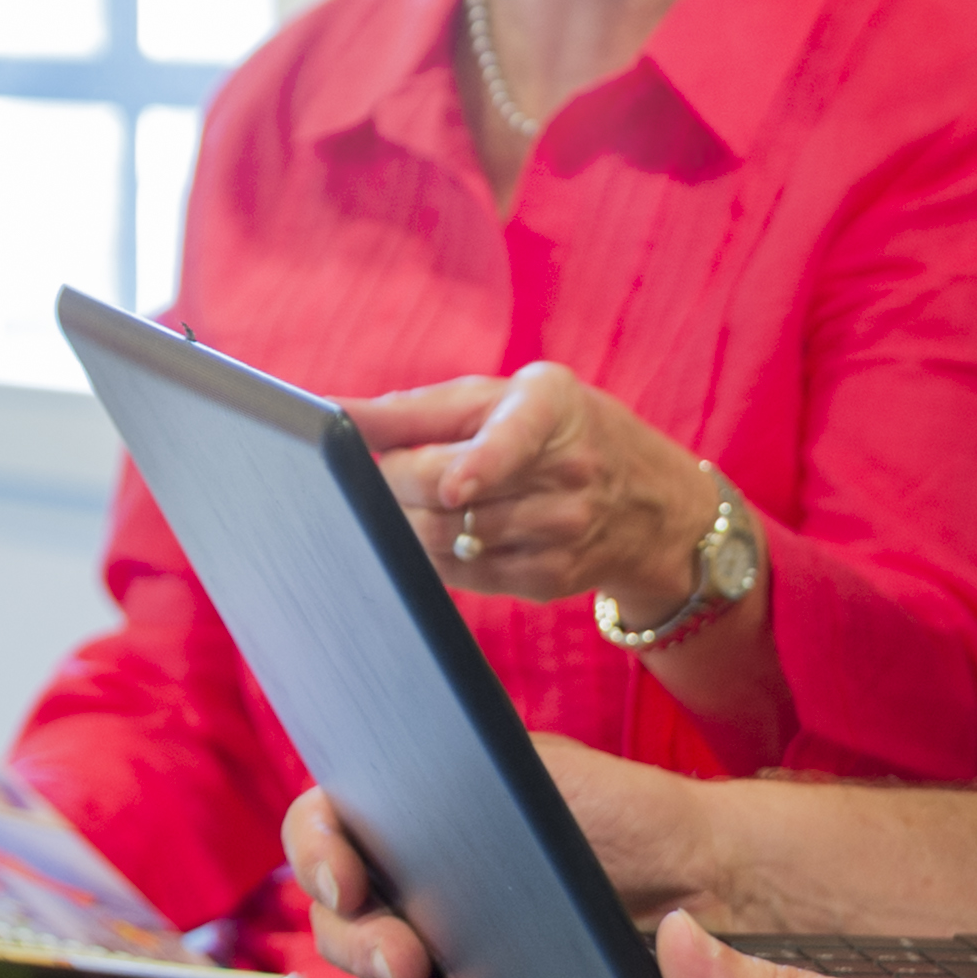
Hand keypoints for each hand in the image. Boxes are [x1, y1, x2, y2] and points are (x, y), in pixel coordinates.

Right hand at [288, 737, 717, 977]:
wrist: (696, 881)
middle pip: (337, 926)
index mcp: (405, 816)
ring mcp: (444, 955)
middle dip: (362, 949)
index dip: (314, 856)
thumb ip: (455, 782)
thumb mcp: (532, 770)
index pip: (319, 830)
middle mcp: (411, 888)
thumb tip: (394, 802)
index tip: (347, 882)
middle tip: (408, 961)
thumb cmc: (617, 810)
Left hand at [351, 366, 724, 616]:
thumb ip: (411, 409)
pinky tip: (439, 537)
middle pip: (452, 500)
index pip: (513, 438)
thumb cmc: (550, 430)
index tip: (454, 485)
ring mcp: (564, 532)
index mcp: (552, 407)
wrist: (649, 501)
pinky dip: (433, 560)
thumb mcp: (497, 398)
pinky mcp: (549, 579)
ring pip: (449, 544)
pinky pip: (465, 578)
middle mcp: (569, 471)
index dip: (481, 464)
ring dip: (406, 526)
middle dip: (394, 488)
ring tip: (409, 505)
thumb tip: (326, 412)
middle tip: (378, 476)